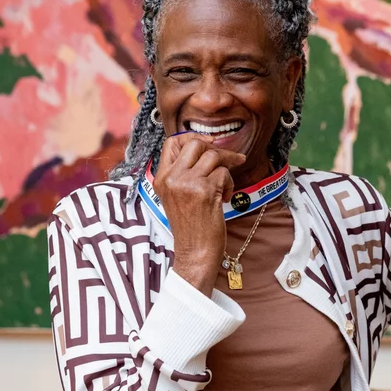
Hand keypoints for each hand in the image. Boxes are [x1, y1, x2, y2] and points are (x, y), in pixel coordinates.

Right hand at [151, 132, 245, 294]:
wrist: (195, 253)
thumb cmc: (190, 227)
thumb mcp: (176, 196)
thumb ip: (182, 173)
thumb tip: (205, 148)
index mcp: (161, 178)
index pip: (172, 142)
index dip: (192, 138)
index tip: (209, 143)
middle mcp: (171, 178)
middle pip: (195, 144)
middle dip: (216, 149)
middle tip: (229, 160)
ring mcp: (187, 183)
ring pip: (213, 156)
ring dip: (226, 168)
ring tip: (225, 186)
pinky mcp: (204, 191)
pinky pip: (223, 174)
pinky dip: (229, 184)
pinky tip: (224, 198)